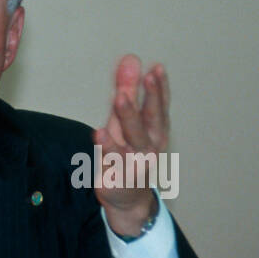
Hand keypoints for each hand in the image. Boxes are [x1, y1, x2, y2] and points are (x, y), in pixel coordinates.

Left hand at [92, 54, 168, 234]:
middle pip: (152, 118)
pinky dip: (107, 145)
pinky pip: (113, 159)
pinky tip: (99, 132)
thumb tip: (131, 58)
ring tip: (120, 97)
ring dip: (129, 116)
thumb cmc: (127, 152)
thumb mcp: (126, 119)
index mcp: (156, 130)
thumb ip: (128, 89)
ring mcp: (136, 161)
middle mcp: (150, 145)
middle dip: (151, 97)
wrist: (128, 199)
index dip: (160, 88)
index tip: (158, 68)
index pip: (159, 105)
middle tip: (148, 76)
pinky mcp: (119, 175)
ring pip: (135, 137)